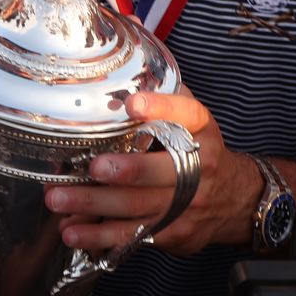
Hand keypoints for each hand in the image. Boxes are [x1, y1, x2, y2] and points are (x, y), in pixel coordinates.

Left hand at [44, 90, 254, 256]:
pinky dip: (100, 236)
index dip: (160, 108)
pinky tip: (73, 231)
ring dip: (95, 206)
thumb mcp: (192, 118)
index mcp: (200, 129)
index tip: (133, 105)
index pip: (186, 113)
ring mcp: (187, 204)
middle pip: (158, 171)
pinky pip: (134, 236)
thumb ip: (162, 95)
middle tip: (91, 167)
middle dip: (123, 171)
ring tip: (59, 200)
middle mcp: (199, 166)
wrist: (236, 199)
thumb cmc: (200, 150)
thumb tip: (121, 60)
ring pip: (139, 208)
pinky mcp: (174, 232)